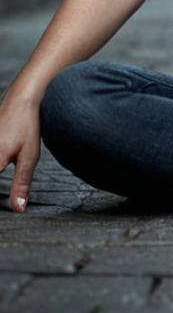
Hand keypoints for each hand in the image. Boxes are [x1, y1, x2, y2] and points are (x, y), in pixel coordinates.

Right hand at [0, 93, 41, 212]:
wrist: (20, 99)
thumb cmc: (26, 126)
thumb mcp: (29, 157)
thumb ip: (21, 184)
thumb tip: (18, 210)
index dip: (0, 200)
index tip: (7, 213)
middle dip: (3, 179)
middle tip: (11, 168)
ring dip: (0, 169)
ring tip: (8, 163)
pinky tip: (3, 161)